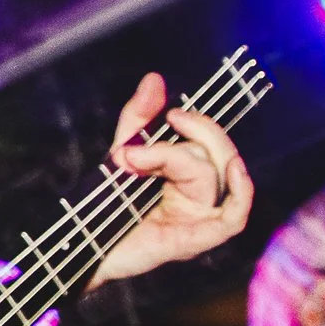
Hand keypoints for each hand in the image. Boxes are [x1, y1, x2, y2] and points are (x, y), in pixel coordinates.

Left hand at [90, 72, 254, 287]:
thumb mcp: (123, 153)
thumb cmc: (106, 205)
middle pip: (216, 155)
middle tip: (159, 131)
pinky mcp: (197, 239)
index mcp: (190, 176)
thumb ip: (139, 117)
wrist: (84, 247)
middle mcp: (201, 195)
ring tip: (140, 159)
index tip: (171, 114)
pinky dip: (241, 191)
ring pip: (216, 177)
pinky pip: (234, 217)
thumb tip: (154, 78)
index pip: (210, 143)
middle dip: (190, 137)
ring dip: (180, 159)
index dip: (199, 124)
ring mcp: (201, 217)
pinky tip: (232, 168)